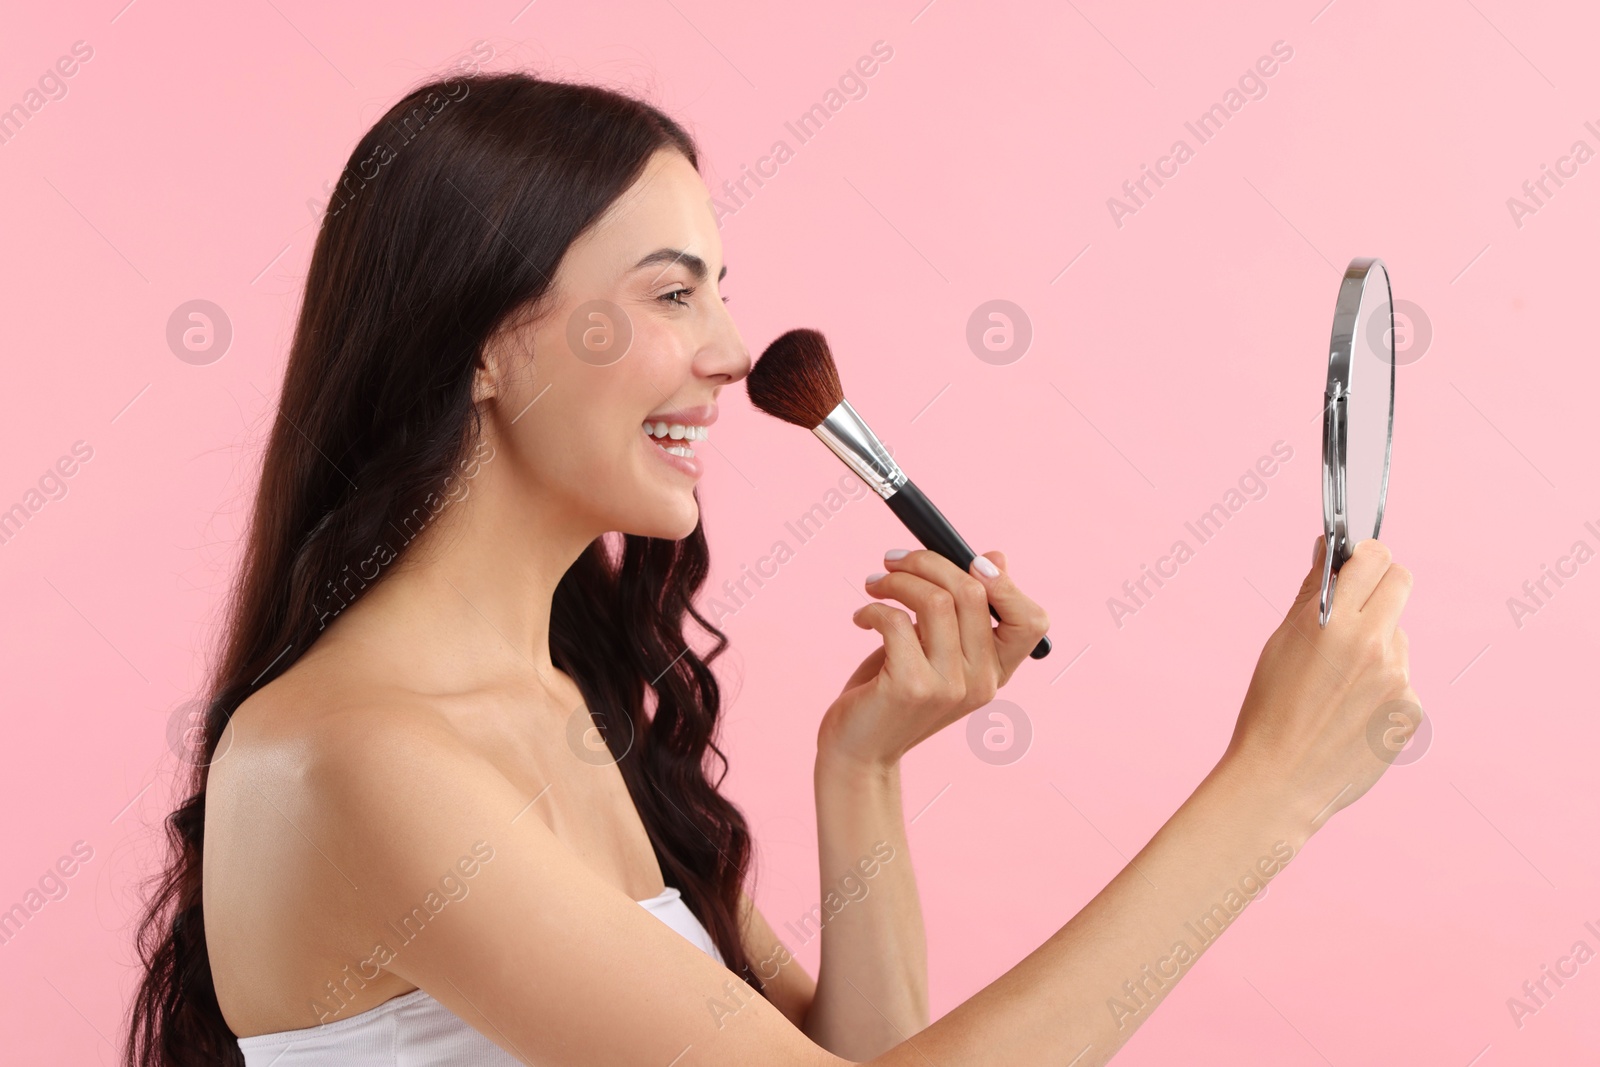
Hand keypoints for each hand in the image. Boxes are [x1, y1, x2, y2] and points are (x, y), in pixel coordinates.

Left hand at [817, 548, 1049, 769]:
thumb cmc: (894, 690)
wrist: (859, 751)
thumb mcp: (936, 647)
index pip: (1032, 620)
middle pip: (974, 592)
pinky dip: (873, 609)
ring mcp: (950, 687)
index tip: (967, 561)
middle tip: (893, 559)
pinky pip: (896, 622)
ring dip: (897, 580)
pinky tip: (861, 618)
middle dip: (927, 561)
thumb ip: (964, 612)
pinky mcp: (912, 687)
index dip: (1005, 582)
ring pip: (935, 601)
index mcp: (997, 670)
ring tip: (874, 584)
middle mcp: (982, 681)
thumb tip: (995, 557)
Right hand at [1222, 535, 1419, 829]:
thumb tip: (1328, 553)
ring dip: (1377, 647)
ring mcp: (1398, 679)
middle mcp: (1374, 644)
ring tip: (1338, 684)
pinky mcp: (1411, 711)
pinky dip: (1382, 689)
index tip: (1355, 563)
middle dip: (1382, 585)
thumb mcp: (1281, 643)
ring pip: (1397, 638)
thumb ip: (1313, 595)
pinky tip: (1350, 713)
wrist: (1280, 781)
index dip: (1365, 556)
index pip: (1374, 558)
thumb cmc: (1270, 710)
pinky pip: (1401, 681)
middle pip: (1400, 584)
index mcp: (1334, 622)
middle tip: (1357, 606)